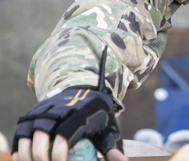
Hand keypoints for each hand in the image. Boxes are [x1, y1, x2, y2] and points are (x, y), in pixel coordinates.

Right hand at [12, 88, 126, 160]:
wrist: (84, 91)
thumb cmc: (97, 116)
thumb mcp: (108, 128)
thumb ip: (112, 147)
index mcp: (80, 114)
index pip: (65, 133)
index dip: (59, 152)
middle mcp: (59, 110)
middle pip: (43, 132)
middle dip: (40, 154)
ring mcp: (44, 110)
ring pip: (28, 130)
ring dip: (27, 152)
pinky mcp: (34, 113)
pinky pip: (21, 130)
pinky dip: (20, 146)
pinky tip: (24, 159)